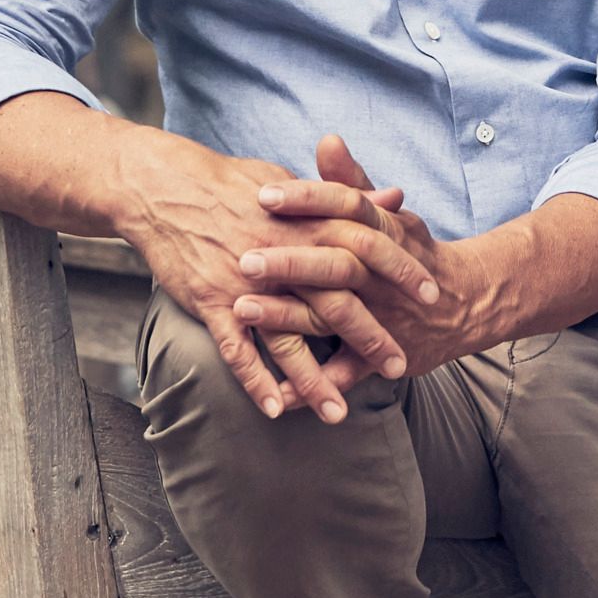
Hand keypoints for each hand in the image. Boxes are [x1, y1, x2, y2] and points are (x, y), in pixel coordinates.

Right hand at [116, 135, 440, 425]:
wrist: (166, 187)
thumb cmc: (232, 183)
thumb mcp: (294, 183)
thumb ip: (346, 196)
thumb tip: (394, 197)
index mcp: (306, 221)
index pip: (367, 247)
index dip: (401, 271)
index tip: (431, 295)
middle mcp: (283, 255)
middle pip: (337, 302)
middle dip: (371, 337)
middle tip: (399, 366)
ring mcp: (247, 283)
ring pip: (289, 339)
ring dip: (314, 380)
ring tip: (339, 414)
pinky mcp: (213, 301)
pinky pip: (238, 350)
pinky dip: (256, 381)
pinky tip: (276, 409)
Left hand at [230, 135, 494, 390]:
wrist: (468, 302)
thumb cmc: (414, 251)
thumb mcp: (388, 213)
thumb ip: (351, 181)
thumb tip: (326, 139)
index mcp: (383, 231)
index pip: (345, 206)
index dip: (307, 199)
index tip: (265, 192)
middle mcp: (382, 274)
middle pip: (337, 262)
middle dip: (291, 260)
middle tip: (243, 255)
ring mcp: (383, 316)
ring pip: (335, 315)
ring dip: (288, 316)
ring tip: (242, 310)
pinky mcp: (383, 355)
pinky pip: (345, 372)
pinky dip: (313, 385)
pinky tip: (276, 393)